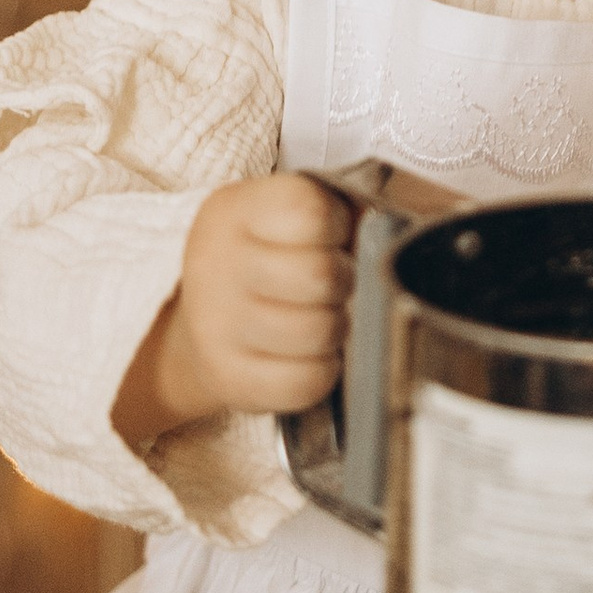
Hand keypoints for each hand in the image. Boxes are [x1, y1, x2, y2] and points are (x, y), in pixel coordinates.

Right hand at [113, 174, 351, 446]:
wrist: (205, 319)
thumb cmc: (267, 260)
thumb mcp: (286, 216)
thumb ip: (337, 211)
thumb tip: (386, 226)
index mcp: (234, 210)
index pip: (310, 211)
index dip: (338, 227)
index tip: (330, 237)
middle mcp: (215, 263)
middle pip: (320, 275)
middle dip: (342, 282)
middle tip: (332, 285)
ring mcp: (216, 325)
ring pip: (319, 331)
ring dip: (335, 329)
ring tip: (319, 317)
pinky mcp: (227, 377)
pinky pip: (307, 382)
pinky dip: (322, 372)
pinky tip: (308, 354)